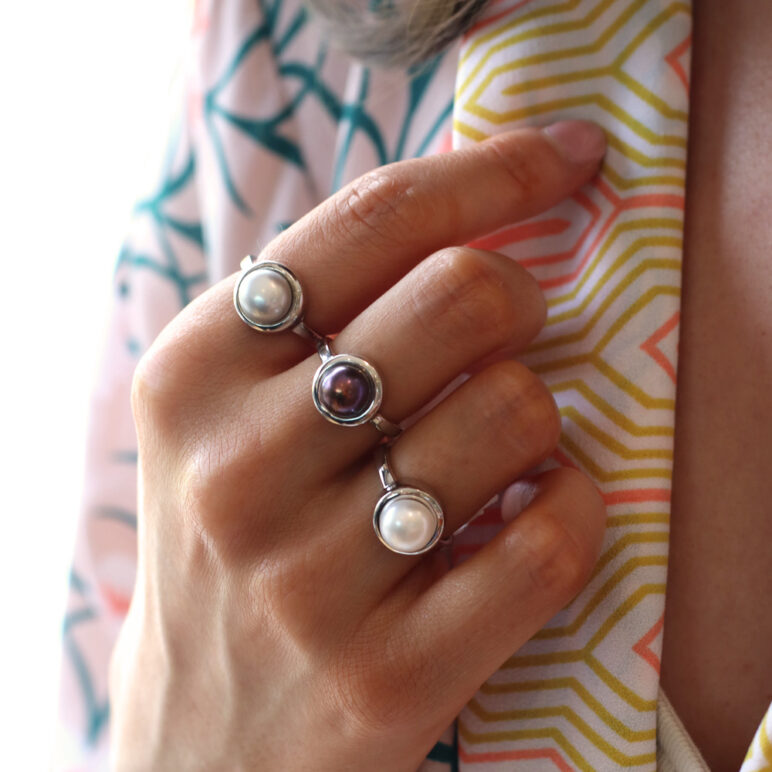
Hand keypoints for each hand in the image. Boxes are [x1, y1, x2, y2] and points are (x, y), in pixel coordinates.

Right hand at [109, 121, 606, 769]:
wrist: (206, 739)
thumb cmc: (234, 550)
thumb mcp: (226, 415)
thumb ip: (322, 315)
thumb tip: (483, 210)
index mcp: (193, 375)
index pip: (373, 219)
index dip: (494, 167)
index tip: (570, 155)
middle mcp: (238, 468)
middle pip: (463, 297)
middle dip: (521, 295)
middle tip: (514, 326)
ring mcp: (309, 580)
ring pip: (517, 413)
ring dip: (538, 415)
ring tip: (496, 447)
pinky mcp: (390, 676)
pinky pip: (549, 540)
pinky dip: (573, 506)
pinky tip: (534, 513)